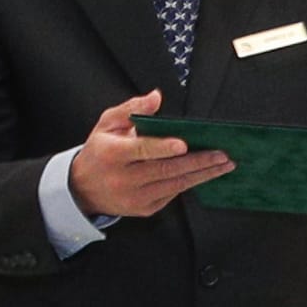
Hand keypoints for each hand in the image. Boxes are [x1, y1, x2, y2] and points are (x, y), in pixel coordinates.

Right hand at [70, 90, 232, 217]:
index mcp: (113, 154)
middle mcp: (124, 178)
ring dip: (202, 174)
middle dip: (198, 162)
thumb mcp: (107, 124)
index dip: (164, 148)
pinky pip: (172, 195)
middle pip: (166, 170)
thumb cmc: (100, 152)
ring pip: (174, 185)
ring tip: (223, 165)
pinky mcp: (145, 209)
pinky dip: (189, 183)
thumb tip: (156, 97)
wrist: (83, 189)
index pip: (142, 150)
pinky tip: (205, 174)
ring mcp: (135, 197)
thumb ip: (132, 109)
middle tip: (222, 155)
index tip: (184, 144)